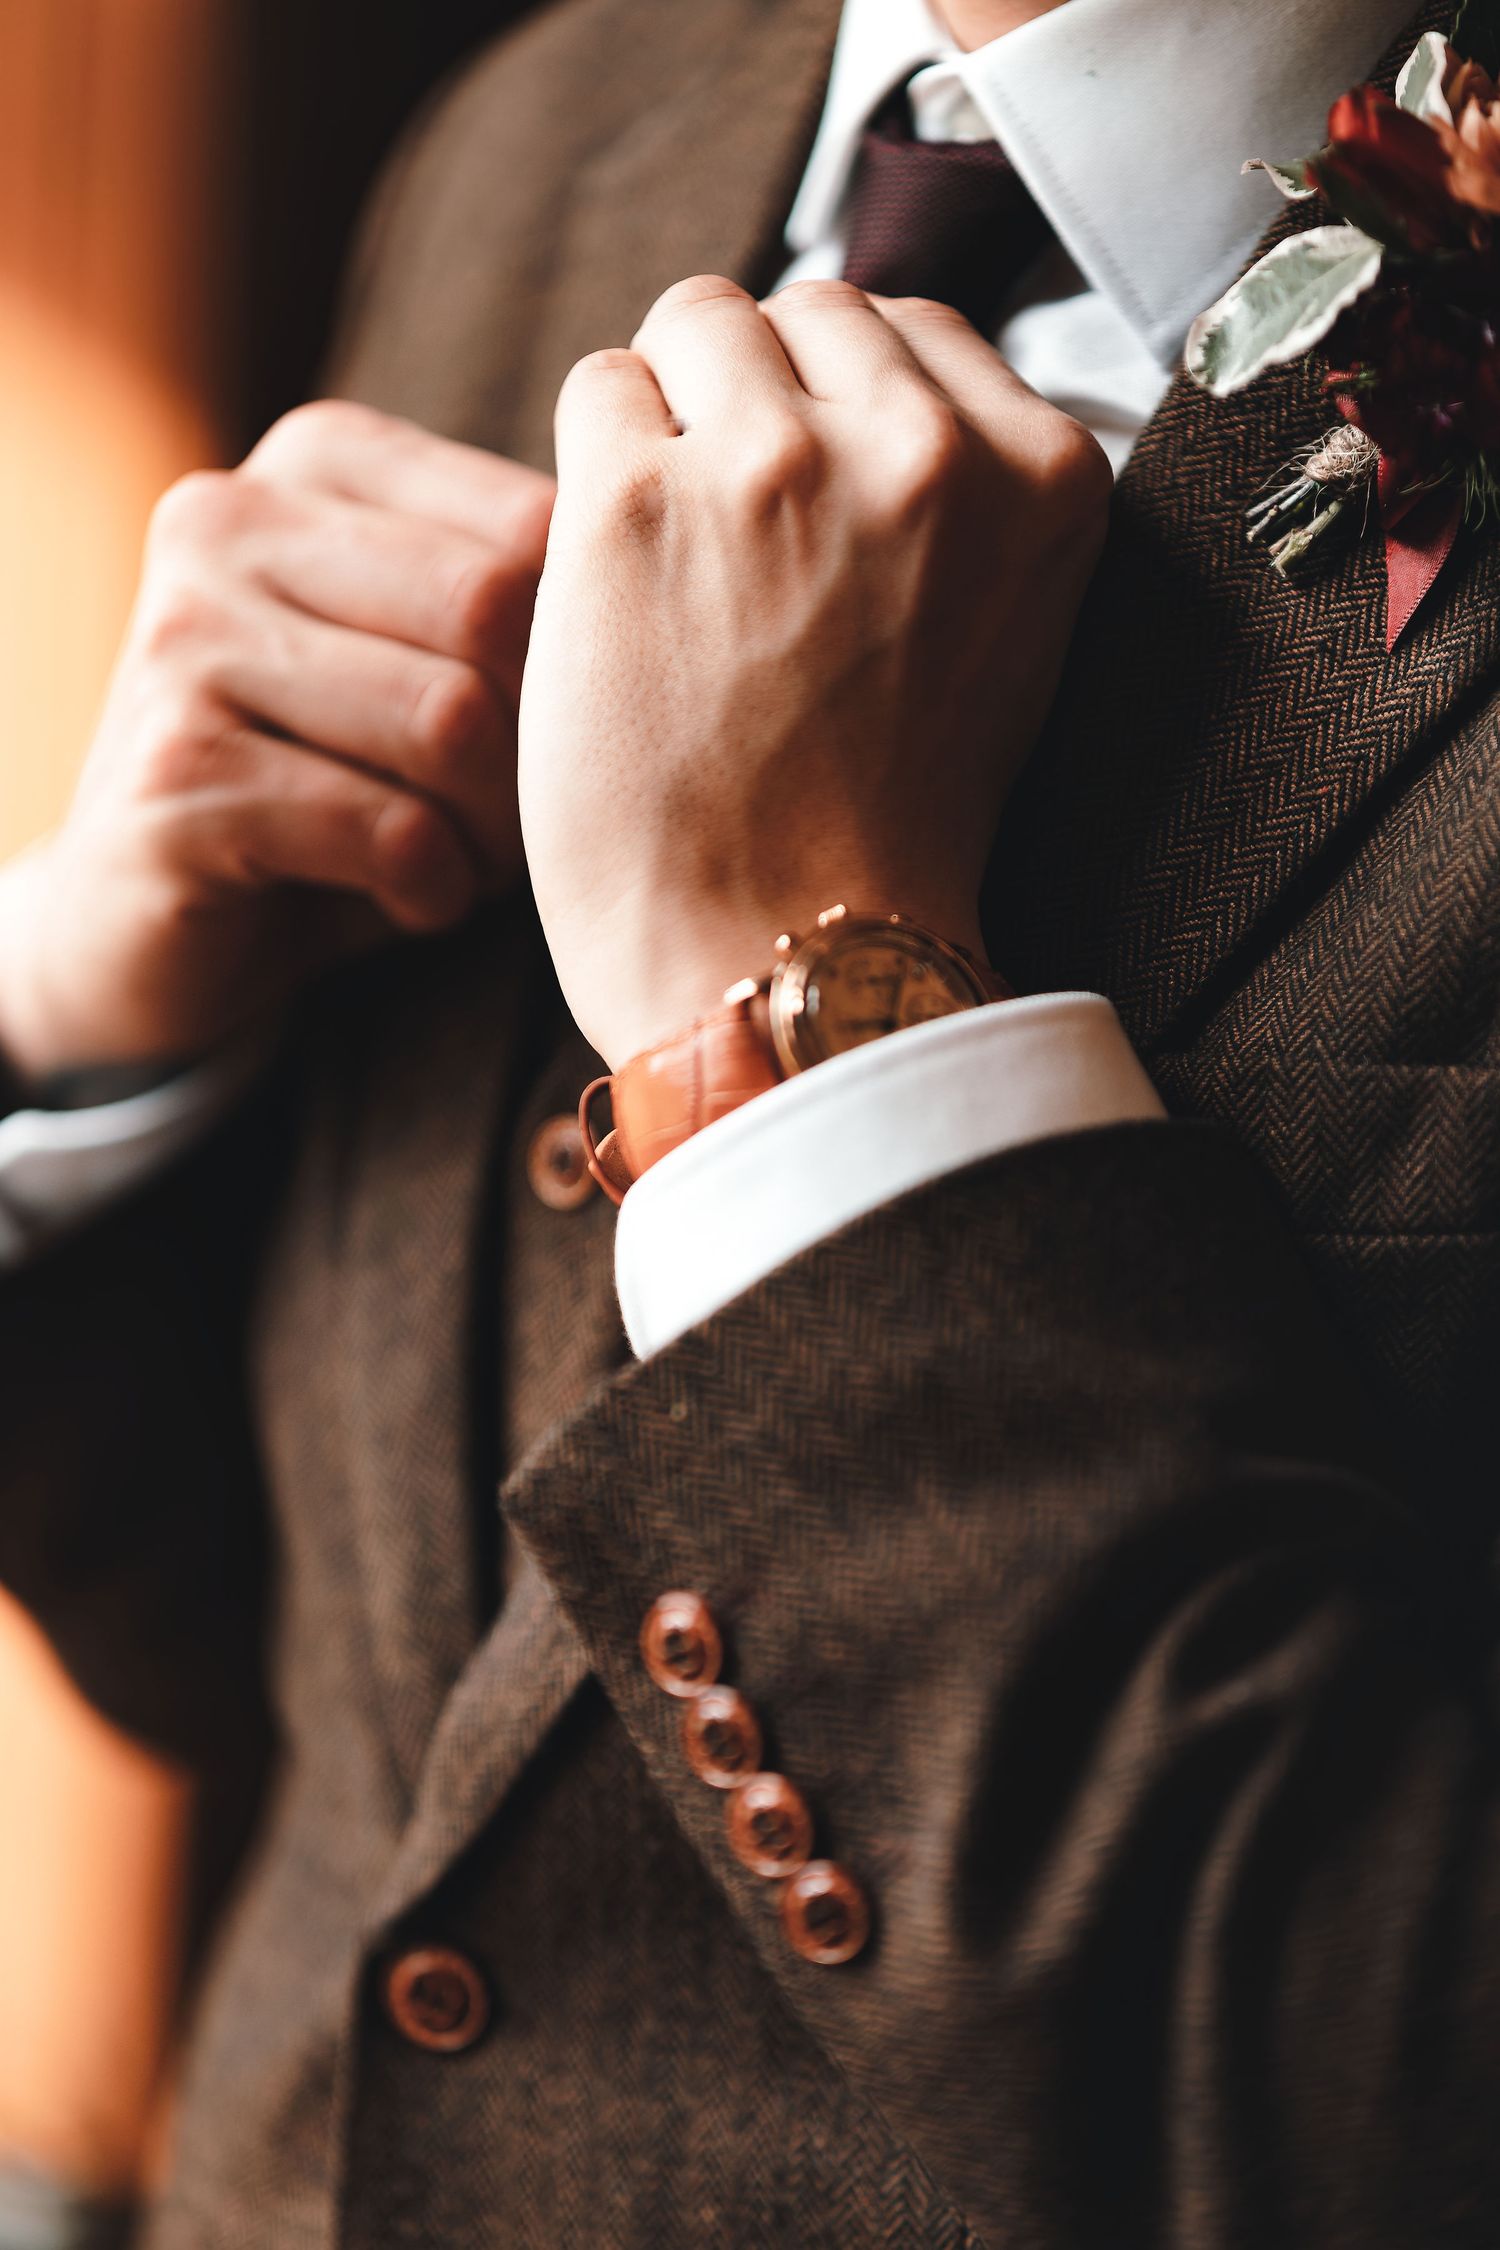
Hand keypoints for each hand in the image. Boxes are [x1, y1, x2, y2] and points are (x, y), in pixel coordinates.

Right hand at [0, 401, 553, 1081]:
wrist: (155, 915)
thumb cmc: (342, 781)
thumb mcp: (433, 661)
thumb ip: (528, 599)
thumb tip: (700, 580)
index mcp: (318, 461)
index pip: (536, 523)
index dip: (593, 653)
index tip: (572, 735)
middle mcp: (229, 518)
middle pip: (495, 611)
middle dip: (544, 746)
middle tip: (531, 823)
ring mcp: (184, 639)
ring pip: (448, 721)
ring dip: (494, 829)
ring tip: (471, 861)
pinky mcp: (172, 774)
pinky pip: (384, 828)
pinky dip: (430, 888)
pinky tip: (410, 898)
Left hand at [518, 275, 1108, 1071]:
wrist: (788, 961)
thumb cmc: (881, 837)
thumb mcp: (1002, 648)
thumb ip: (962, 508)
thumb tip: (860, 399)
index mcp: (1043, 481)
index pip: (917, 329)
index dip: (844, 401)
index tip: (816, 488)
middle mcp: (925, 452)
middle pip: (806, 308)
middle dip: (760, 394)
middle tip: (735, 526)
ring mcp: (779, 465)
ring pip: (699, 319)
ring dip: (673, 411)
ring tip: (676, 550)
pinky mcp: (641, 501)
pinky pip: (600, 389)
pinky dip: (598, 466)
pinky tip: (617, 576)